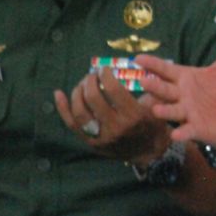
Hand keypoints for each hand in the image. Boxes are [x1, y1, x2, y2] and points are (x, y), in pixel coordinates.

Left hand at [54, 68, 169, 165]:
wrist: (148, 151)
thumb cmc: (153, 123)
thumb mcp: (157, 104)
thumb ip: (151, 86)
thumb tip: (140, 64)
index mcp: (133, 115)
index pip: (113, 89)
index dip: (105, 75)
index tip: (105, 69)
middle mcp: (115, 127)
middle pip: (93, 98)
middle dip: (90, 81)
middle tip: (93, 75)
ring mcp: (101, 137)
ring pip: (79, 111)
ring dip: (77, 92)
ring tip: (83, 84)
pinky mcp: (91, 142)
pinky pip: (72, 125)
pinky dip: (63, 108)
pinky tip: (58, 94)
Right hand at [138, 38, 215, 154]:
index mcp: (184, 78)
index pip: (166, 69)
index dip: (152, 64)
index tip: (138, 58)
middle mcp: (181, 95)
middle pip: (165, 90)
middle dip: (155, 86)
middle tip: (144, 81)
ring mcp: (186, 112)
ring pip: (172, 110)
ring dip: (164, 110)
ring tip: (155, 110)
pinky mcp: (195, 128)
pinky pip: (186, 130)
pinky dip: (181, 132)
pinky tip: (175, 135)